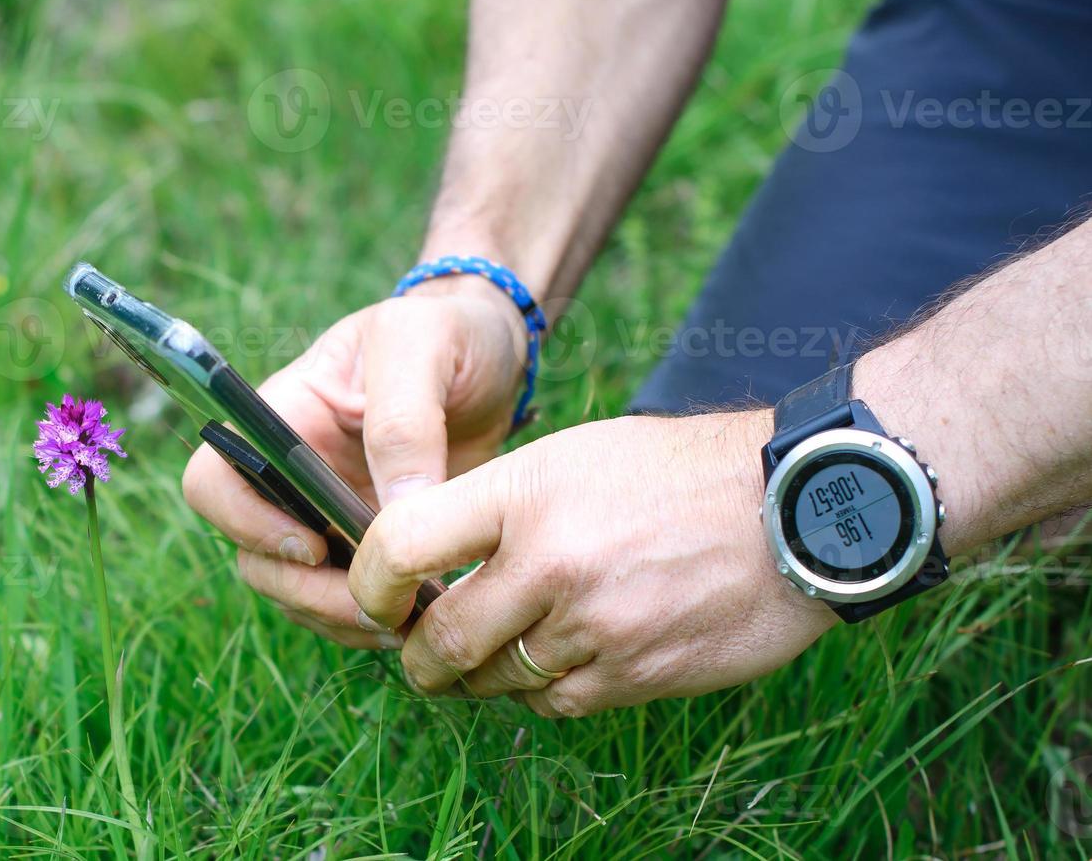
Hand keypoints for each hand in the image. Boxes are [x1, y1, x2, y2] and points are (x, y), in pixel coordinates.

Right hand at [182, 276, 528, 648]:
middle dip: (305, 592)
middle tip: (375, 606)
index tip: (313, 544)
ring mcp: (329, 515)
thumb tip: (392, 515)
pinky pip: (347, 603)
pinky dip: (374, 622)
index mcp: (284, 418)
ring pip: (296, 592)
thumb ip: (403, 422)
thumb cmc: (448, 332)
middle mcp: (292, 475)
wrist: (496, 355)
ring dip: (341, 618)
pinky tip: (426, 617)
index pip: (213, 479)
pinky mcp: (373, 546)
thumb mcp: (423, 346)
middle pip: (253, 556)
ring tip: (408, 620)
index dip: (243, 522)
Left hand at [347, 412, 838, 715]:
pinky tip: (554, 661)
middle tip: (419, 648)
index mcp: (523, 493)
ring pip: (493, 682)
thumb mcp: (571, 456)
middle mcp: (549, 563)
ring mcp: (594, 626)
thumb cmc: (674, 471)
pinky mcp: (635, 673)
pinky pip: (552, 704)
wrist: (792, 504)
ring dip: (479, 675)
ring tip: (491, 650)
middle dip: (417, 655)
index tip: (374, 597)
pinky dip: (539, 690)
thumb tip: (429, 561)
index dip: (367, 583)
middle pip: (438, 641)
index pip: (399, 545)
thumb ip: (497, 507)